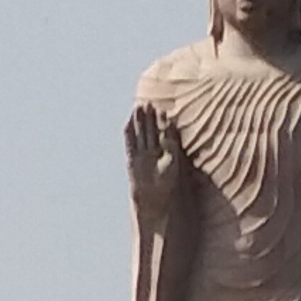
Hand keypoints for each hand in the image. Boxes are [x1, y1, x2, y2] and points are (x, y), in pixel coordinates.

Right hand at [127, 105, 185, 219]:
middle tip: (148, 103)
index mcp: (164, 152)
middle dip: (149, 117)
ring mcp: (141, 155)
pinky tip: (128, 122)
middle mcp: (152, 152)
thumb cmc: (167, 183)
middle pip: (150, 130)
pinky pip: (130, 143)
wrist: (154, 198)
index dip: (161, 121)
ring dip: (138, 122)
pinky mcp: (132, 159)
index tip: (162, 109)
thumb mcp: (172, 161)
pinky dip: (129, 133)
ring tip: (138, 107)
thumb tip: (169, 129)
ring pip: (139, 134)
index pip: (162, 132)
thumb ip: (171, 145)